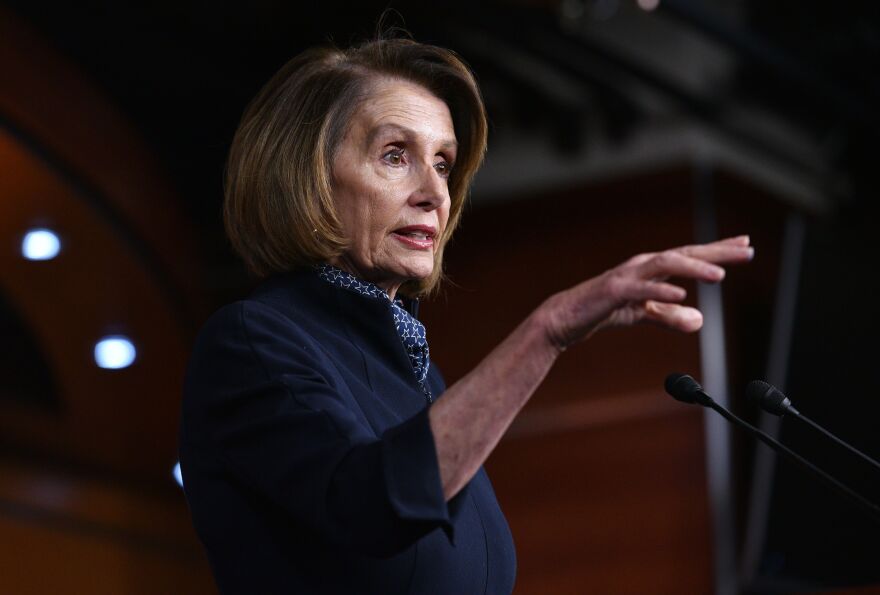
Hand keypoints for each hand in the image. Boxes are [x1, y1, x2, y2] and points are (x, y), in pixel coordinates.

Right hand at [541, 235, 753, 349]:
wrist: (565, 317)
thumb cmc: (603, 311)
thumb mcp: (643, 314)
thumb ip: (670, 315)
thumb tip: (700, 319)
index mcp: (651, 268)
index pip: (690, 255)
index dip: (718, 250)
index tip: (746, 245)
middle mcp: (642, 265)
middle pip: (684, 254)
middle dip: (716, 253)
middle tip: (746, 251)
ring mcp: (627, 275)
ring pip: (665, 264)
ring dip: (694, 268)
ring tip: (720, 276)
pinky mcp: (614, 291)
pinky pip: (641, 289)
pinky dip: (661, 290)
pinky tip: (681, 294)